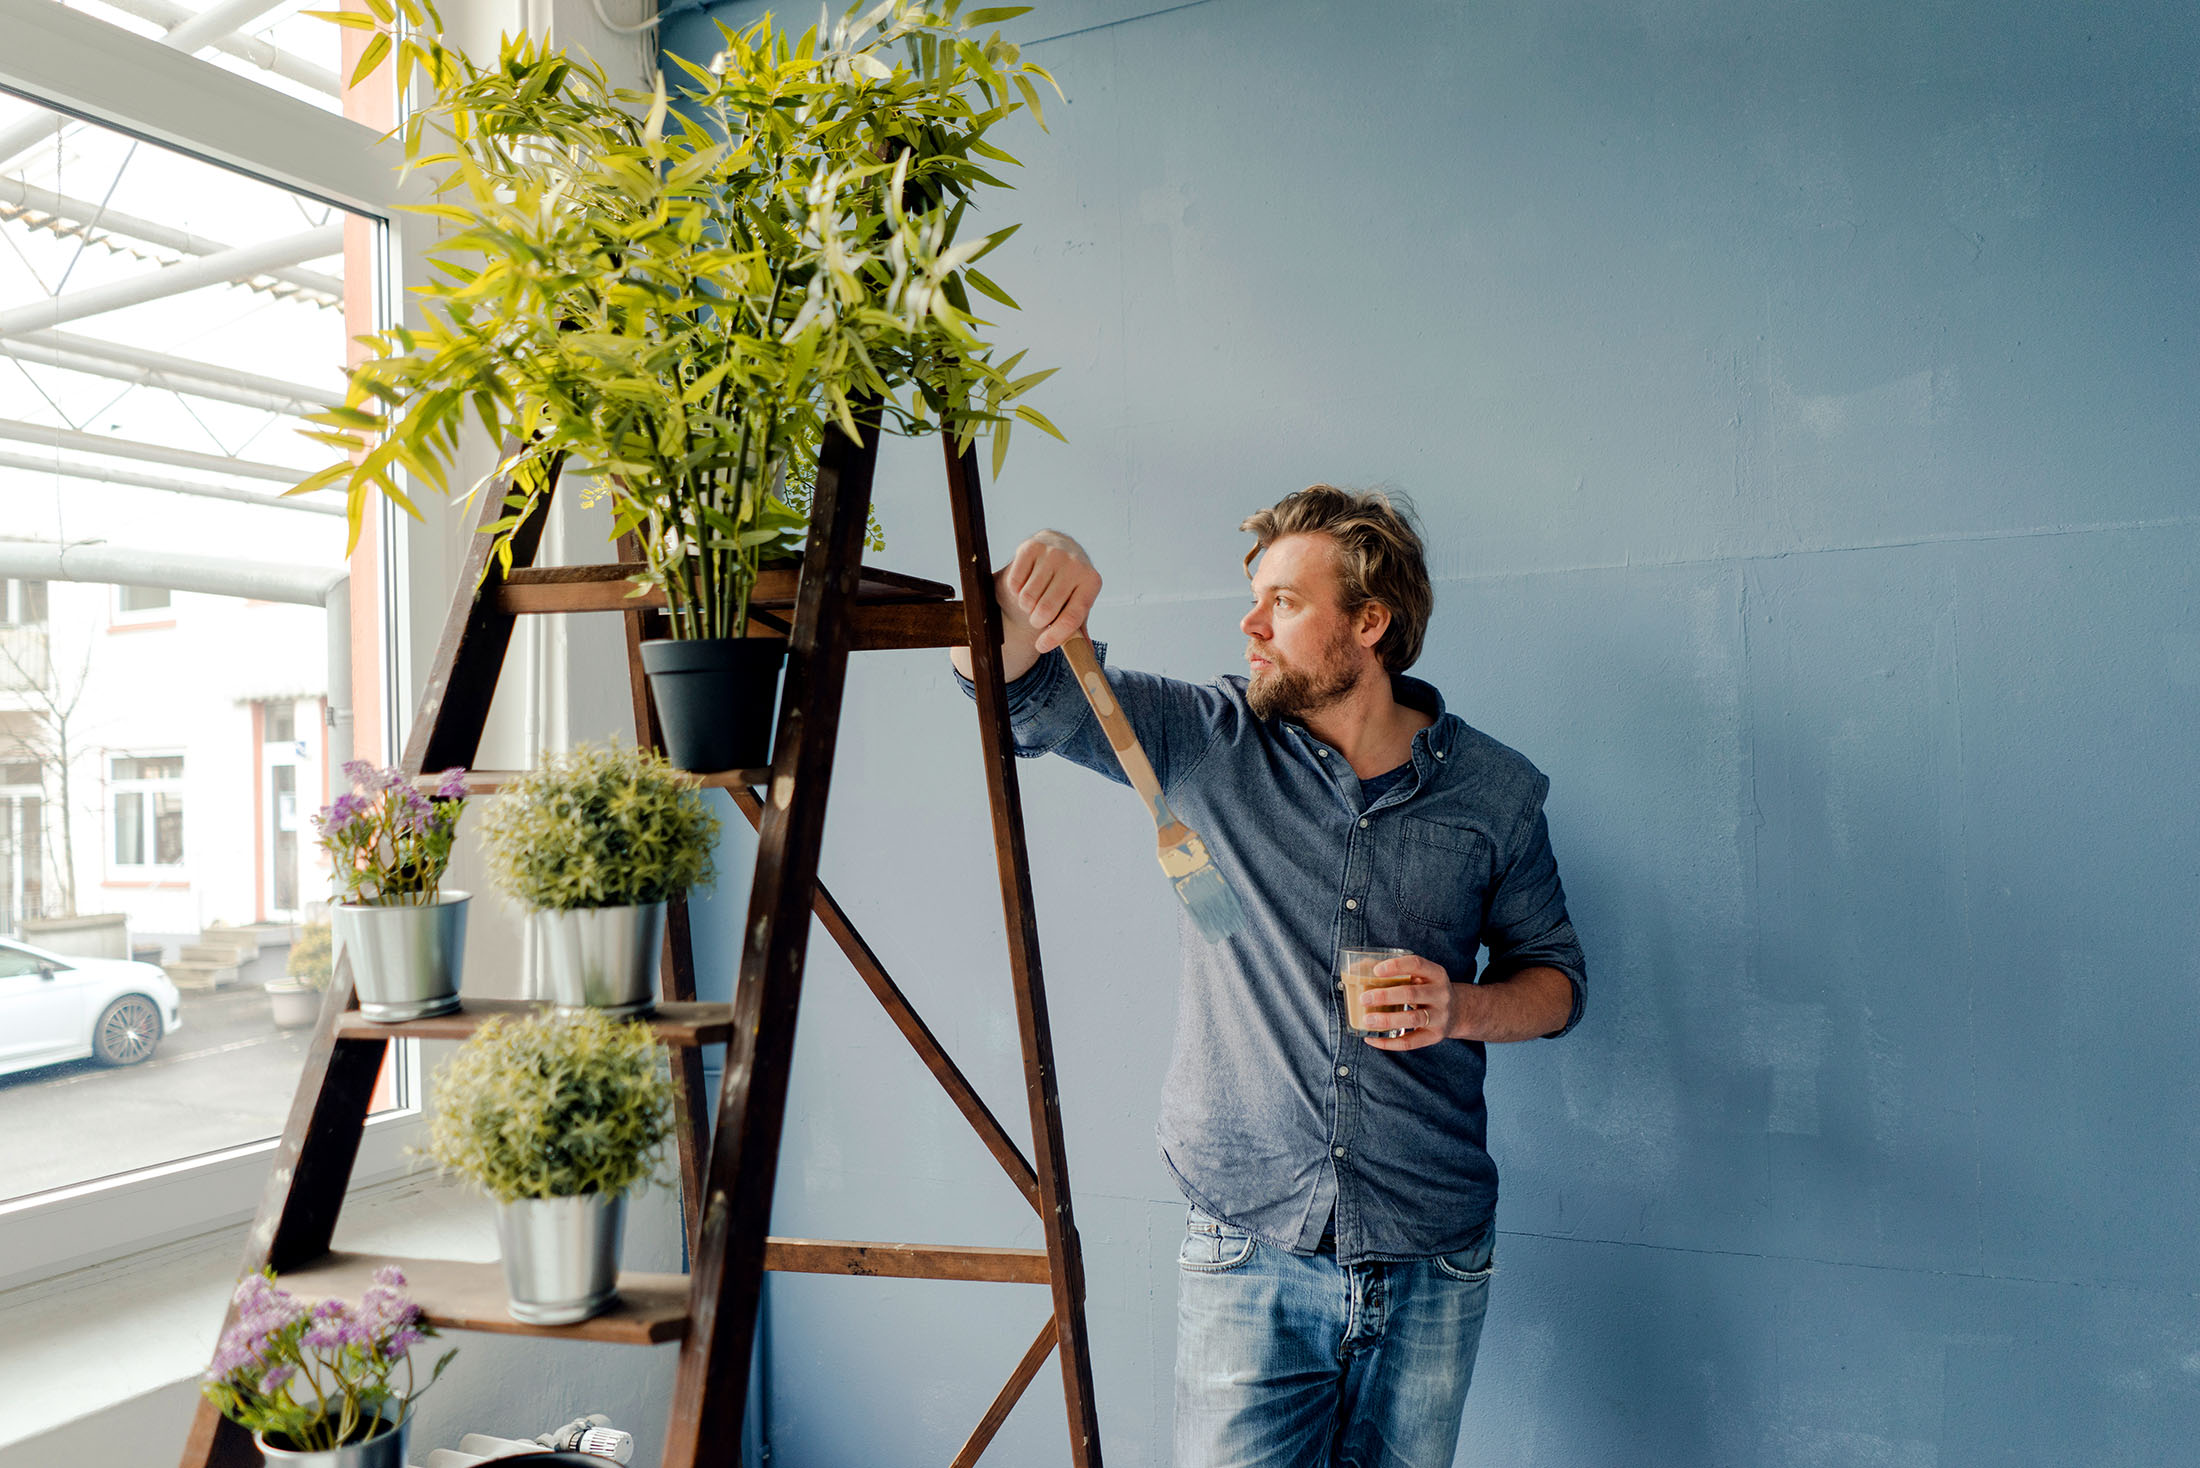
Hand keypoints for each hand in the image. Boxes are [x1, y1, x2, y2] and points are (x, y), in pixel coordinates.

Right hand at [1004, 530, 1100, 653]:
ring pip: (1028, 598)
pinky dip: (1016, 592)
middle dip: (1037, 622)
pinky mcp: (1031, 547)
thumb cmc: (1068, 584)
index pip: (1071, 618)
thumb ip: (1079, 629)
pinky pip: (1015, 584)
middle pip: (1046, 610)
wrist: (1057, 547)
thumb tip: (1086, 654)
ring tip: (1033, 601)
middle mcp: (1075, 564)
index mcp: (1091, 582)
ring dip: (1026, 607)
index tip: (1041, 647)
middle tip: (1038, 619)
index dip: (1055, 637)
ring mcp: (1053, 553)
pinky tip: (1025, 586)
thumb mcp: (1078, 603)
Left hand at [1358, 953, 1459, 1051]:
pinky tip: (1372, 1040)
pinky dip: (1389, 1043)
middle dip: (1384, 996)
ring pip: (1412, 1018)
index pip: (1417, 964)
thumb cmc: (1427, 989)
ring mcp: (1440, 1017)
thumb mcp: (1420, 976)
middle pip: (1411, 993)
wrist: (1457, 1011)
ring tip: (1367, 1020)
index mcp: (1436, 974)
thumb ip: (1394, 971)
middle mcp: (1441, 994)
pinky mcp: (1435, 1036)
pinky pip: (1410, 1042)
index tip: (1376, 970)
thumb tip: (1355, 969)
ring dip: (1386, 1020)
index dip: (1396, 966)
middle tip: (1363, 998)